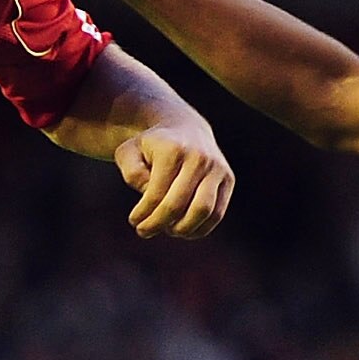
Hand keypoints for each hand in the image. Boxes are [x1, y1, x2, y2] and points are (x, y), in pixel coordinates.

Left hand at [115, 126, 233, 237]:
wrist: (186, 128)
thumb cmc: (153, 146)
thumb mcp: (129, 152)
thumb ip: (132, 174)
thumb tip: (150, 197)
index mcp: (173, 149)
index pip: (156, 194)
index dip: (143, 214)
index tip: (134, 221)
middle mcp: (199, 157)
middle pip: (178, 205)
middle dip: (159, 224)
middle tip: (144, 231)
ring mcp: (217, 168)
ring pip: (203, 212)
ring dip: (182, 229)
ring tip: (167, 229)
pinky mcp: (228, 179)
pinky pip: (217, 213)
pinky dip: (200, 228)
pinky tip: (183, 229)